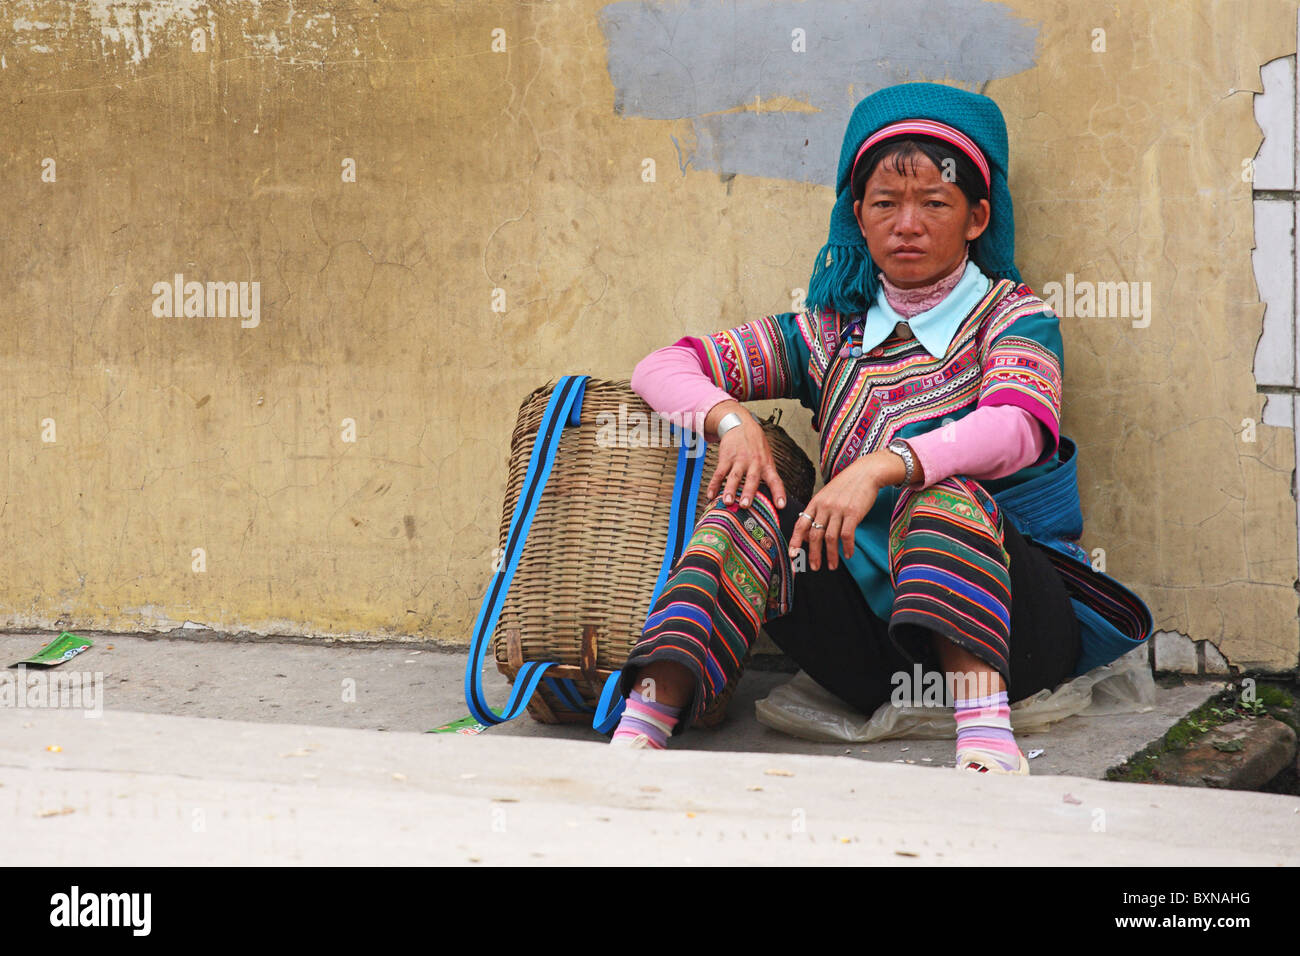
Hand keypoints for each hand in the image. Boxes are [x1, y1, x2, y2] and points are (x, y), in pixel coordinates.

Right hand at [705, 411, 787, 509]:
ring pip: (734, 477)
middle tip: (745, 505)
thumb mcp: (767, 458)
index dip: (779, 493)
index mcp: (766, 465)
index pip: (775, 481)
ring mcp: (739, 461)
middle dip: (749, 493)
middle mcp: (754, 463)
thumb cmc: (756, 445)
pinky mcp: (726, 458)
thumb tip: (771, 498)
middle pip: (752, 479)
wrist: (741, 424)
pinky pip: (719, 473)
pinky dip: (714, 485)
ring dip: (730, 490)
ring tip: (727, 502)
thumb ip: (767, 476)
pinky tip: (710, 495)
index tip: (781, 505)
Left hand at [787, 451, 904, 570]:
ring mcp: (838, 509)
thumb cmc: (846, 486)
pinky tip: (848, 555)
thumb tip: (808, 535)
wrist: (866, 473)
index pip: (801, 524)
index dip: (795, 541)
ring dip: (831, 555)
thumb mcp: (827, 495)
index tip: (792, 555)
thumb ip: (817, 513)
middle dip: (813, 554)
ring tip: (832, 566)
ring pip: (830, 538)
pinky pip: (847, 535)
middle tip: (814, 567)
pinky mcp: (853, 513)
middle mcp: (824, 506)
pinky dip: (847, 547)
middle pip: (814, 535)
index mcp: (815, 502)